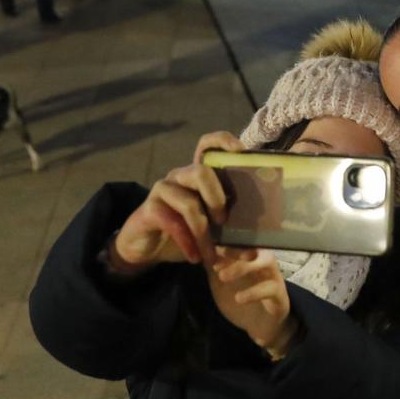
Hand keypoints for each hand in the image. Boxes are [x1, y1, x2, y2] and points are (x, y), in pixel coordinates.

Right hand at [108, 131, 240, 270]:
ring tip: (210, 254)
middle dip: (217, 198)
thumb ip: (230, 243)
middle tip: (223, 222)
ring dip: (203, 231)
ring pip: (188, 202)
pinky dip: (187, 241)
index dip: (222, 141)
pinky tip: (194, 257)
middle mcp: (180, 176)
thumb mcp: (211, 239)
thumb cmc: (183, 234)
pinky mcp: (150, 207)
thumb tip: (252, 253)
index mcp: (198, 176)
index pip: (206, 145)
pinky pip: (172, 222)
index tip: (240, 151)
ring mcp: (164, 189)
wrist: (147, 249)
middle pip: (201, 171)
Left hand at [205, 246, 297, 357]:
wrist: (259, 326)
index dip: (226, 244)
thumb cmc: (241, 298)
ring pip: (267, 263)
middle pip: (255, 247)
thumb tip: (199, 246)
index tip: (210, 253)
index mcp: (252, 256)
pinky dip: (254, 292)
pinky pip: (271, 288)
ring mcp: (275, 277)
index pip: (242, 241)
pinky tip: (239, 298)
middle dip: (235, 253)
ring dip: (245, 267)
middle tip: (216, 266)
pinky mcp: (280, 295)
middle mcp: (265, 262)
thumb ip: (212, 265)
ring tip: (223, 277)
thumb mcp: (221, 283)